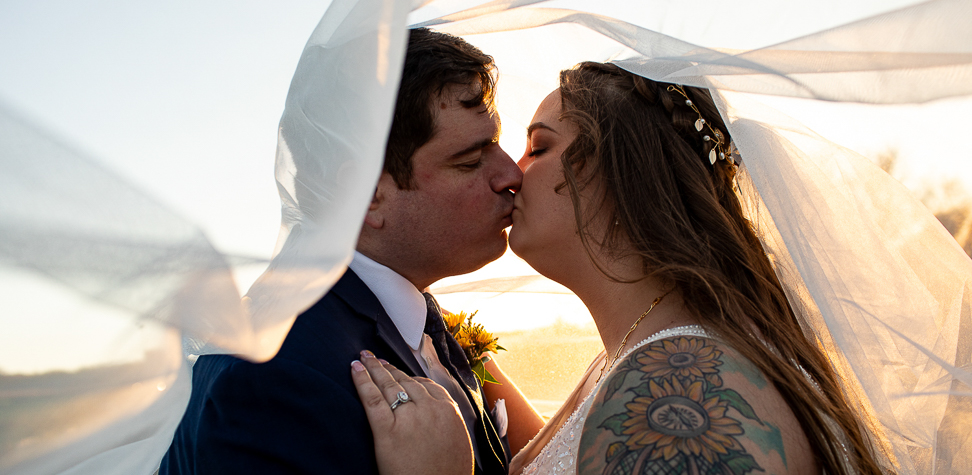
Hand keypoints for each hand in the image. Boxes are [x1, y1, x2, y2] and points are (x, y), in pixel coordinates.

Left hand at [351, 351, 473, 474]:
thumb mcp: (459, 444)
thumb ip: (448, 424)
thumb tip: (439, 418)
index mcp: (449, 411)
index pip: (426, 385)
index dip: (409, 376)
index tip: (399, 372)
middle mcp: (429, 409)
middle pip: (405, 382)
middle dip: (389, 369)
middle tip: (376, 359)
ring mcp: (408, 417)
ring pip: (388, 385)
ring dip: (374, 368)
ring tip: (364, 358)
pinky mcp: (386, 430)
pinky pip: (372, 399)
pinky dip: (361, 381)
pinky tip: (354, 368)